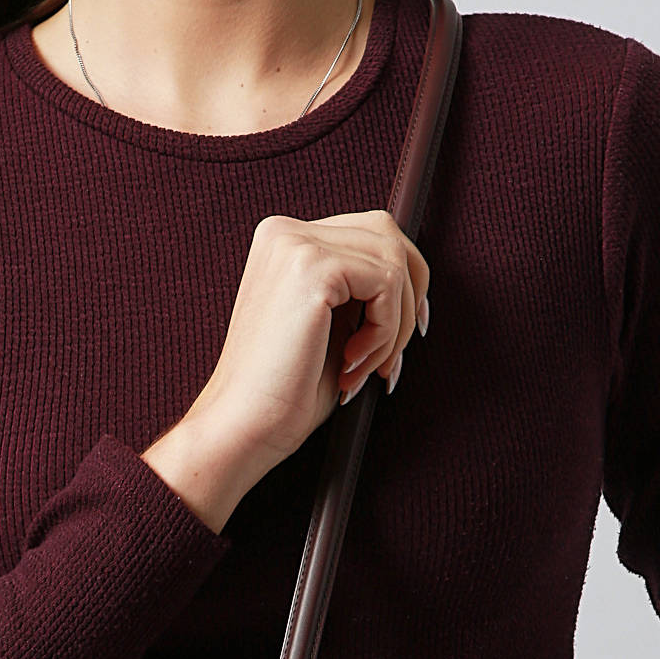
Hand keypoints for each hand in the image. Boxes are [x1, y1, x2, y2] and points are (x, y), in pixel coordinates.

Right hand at [142, 209, 429, 530]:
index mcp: (284, 243)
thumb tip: (415, 284)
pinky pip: (386, 284)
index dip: (404, 283)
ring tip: (363, 367)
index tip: (408, 333)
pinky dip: (385, 330)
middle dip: (409, 298)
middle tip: (392, 356)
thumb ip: (361, 295)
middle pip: (388, 234)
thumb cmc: (284, 392)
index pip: (369, 234)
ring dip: (394, 326)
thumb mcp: (331, 328)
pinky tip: (352, 361)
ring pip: (393, 262)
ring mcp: (296, 244)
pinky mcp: (312, 267)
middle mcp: (285, 232)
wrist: (244, 425)